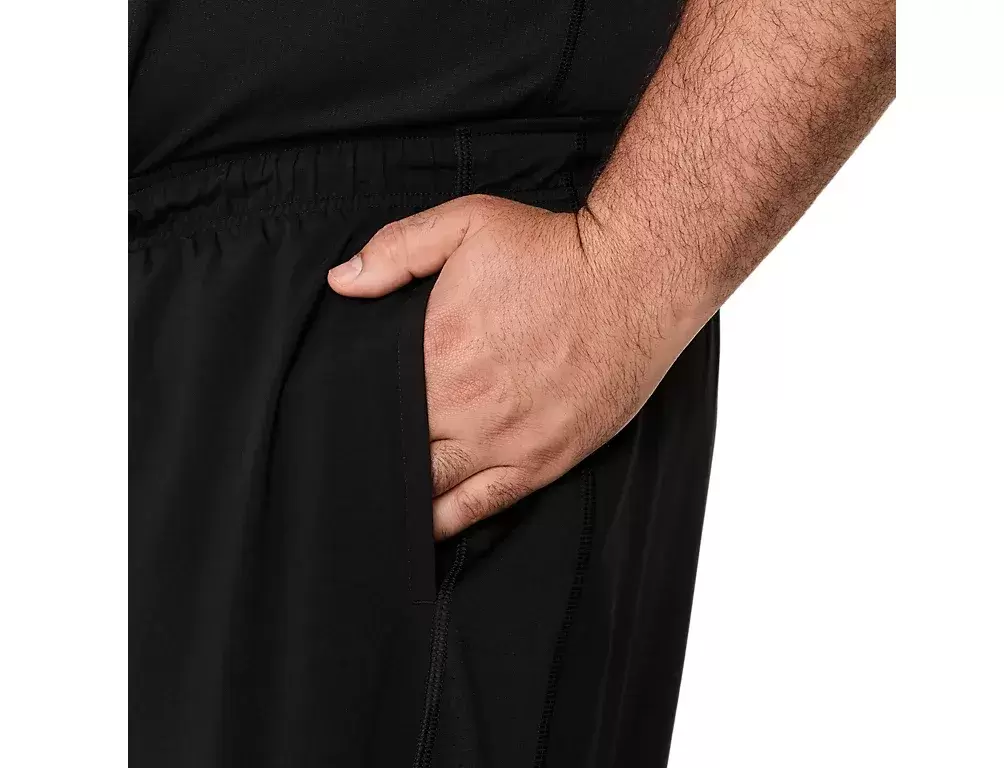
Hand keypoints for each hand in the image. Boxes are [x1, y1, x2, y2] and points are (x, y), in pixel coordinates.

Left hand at [328, 196, 671, 538]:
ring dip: (403, 497)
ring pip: (432, 490)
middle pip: (396, 452)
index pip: (370, 402)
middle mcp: (465, 407)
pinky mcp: (542, 461)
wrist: (635, 279)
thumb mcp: (467, 223)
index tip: (335, 421)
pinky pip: (481, 507)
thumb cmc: (555, 251)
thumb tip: (342, 281)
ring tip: (378, 503)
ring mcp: (505, 441)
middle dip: (371, 458)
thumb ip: (397, 249)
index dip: (349, 417)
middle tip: (350, 466)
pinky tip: (426, 527)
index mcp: (436, 352)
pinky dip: (446, 522)